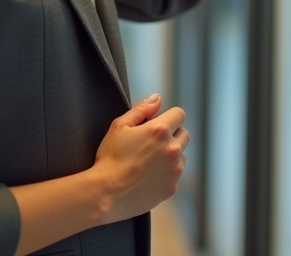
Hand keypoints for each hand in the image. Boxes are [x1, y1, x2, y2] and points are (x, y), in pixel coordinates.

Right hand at [90, 94, 188, 224]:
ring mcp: (175, 170)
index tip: (157, 123)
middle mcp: (173, 149)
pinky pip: (175, 175)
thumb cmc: (110, 158)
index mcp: (160, 130)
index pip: (179, 114)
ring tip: (148, 161)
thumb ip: (142, 109)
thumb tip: (158, 98)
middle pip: (184, 134)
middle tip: (151, 143)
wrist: (106, 193)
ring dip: (170, 155)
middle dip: (172, 135)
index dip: (168, 116)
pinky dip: (166, 173)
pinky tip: (148, 176)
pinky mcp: (172, 187)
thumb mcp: (120, 126)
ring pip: (181, 156)